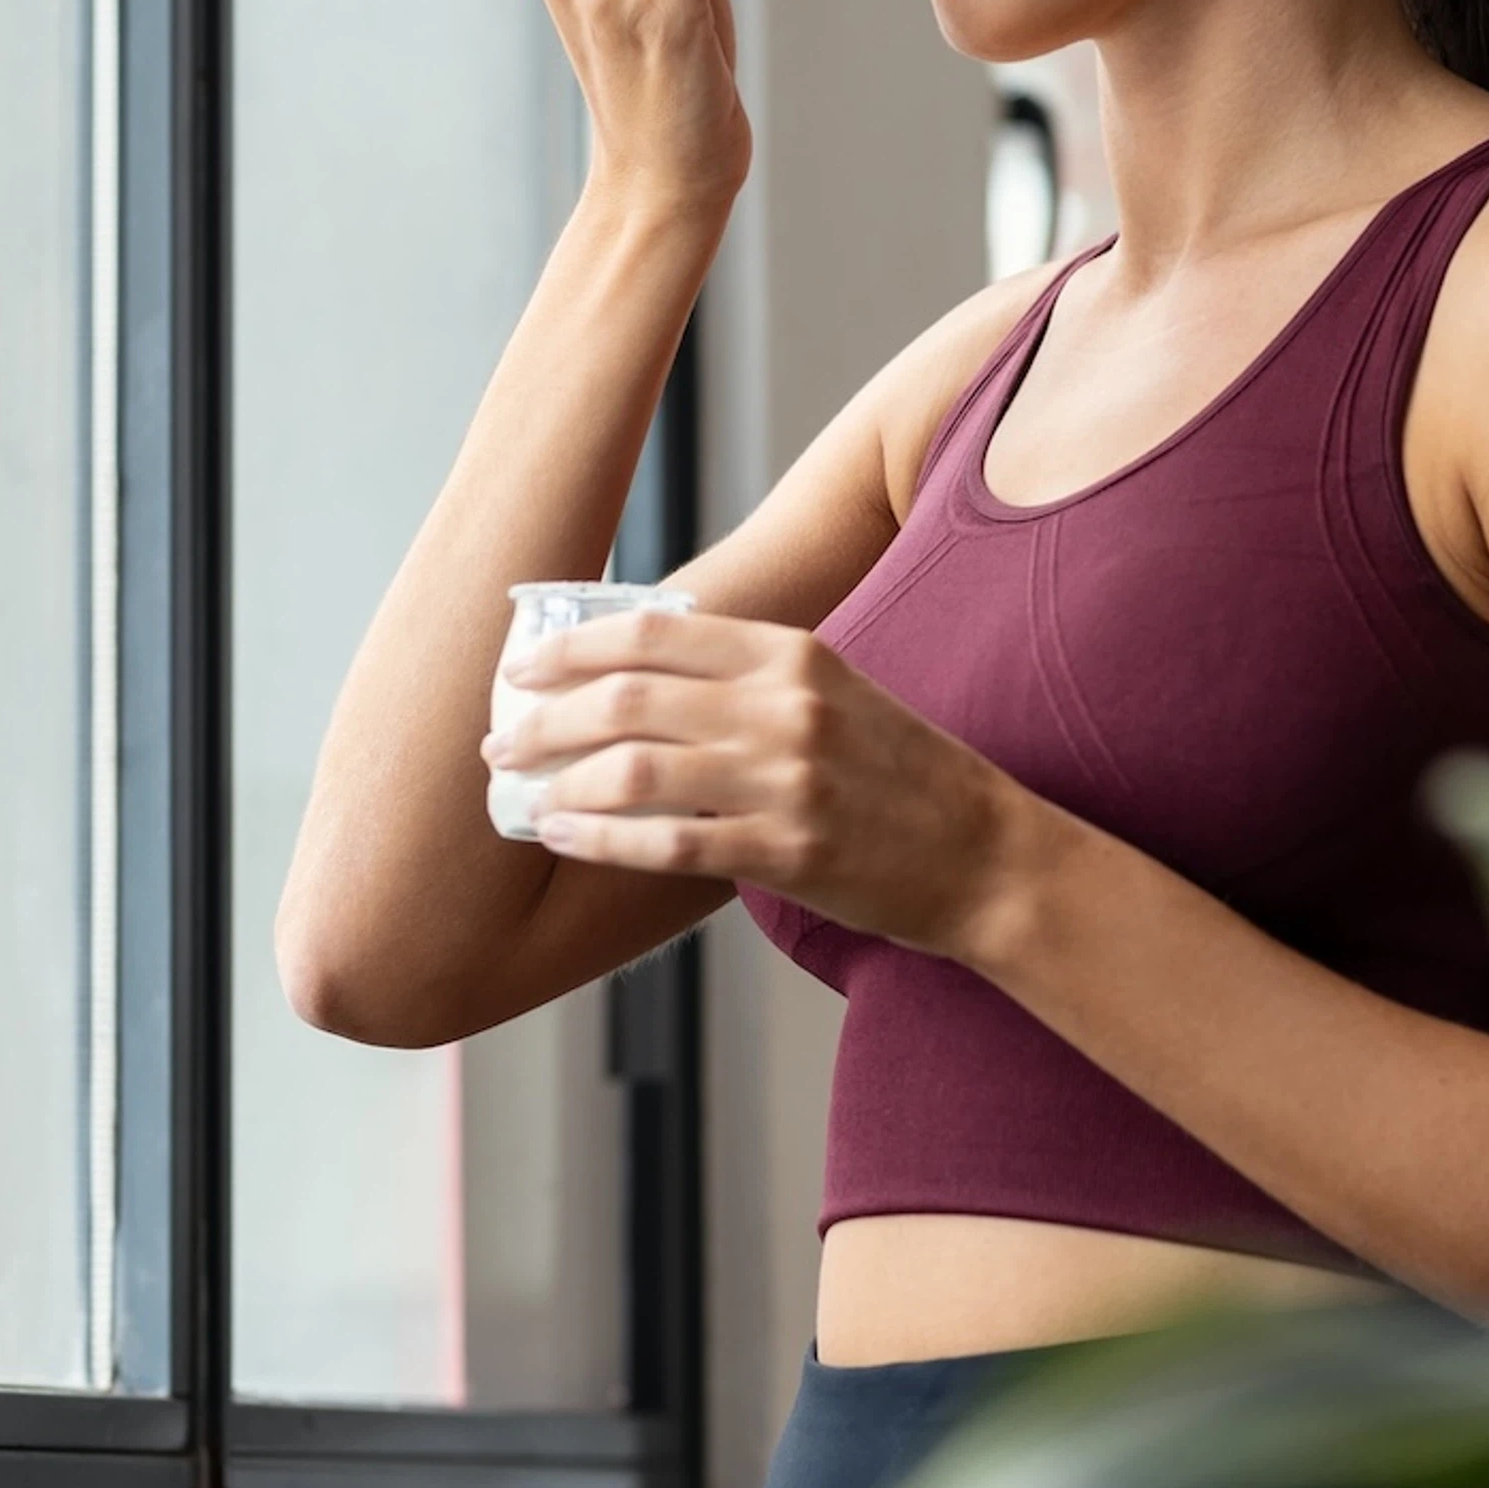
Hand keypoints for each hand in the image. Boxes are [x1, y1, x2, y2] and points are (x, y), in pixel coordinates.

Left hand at [480, 606, 1037, 959]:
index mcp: (792, 654)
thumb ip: (749, 678)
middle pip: (628, 698)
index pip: (654, 633)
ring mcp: (788, 780)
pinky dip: (601, 837)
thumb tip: (638, 676)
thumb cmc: (902, 775)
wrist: (987, 854)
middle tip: (502, 739)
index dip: (572, 646)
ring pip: (635, 768)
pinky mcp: (789, 851)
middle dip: (544, 717)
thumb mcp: (835, 693)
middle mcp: (786, 707)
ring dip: (560, 779)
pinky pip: (668, 842)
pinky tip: (565, 834)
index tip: (523, 665)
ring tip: (521, 792)